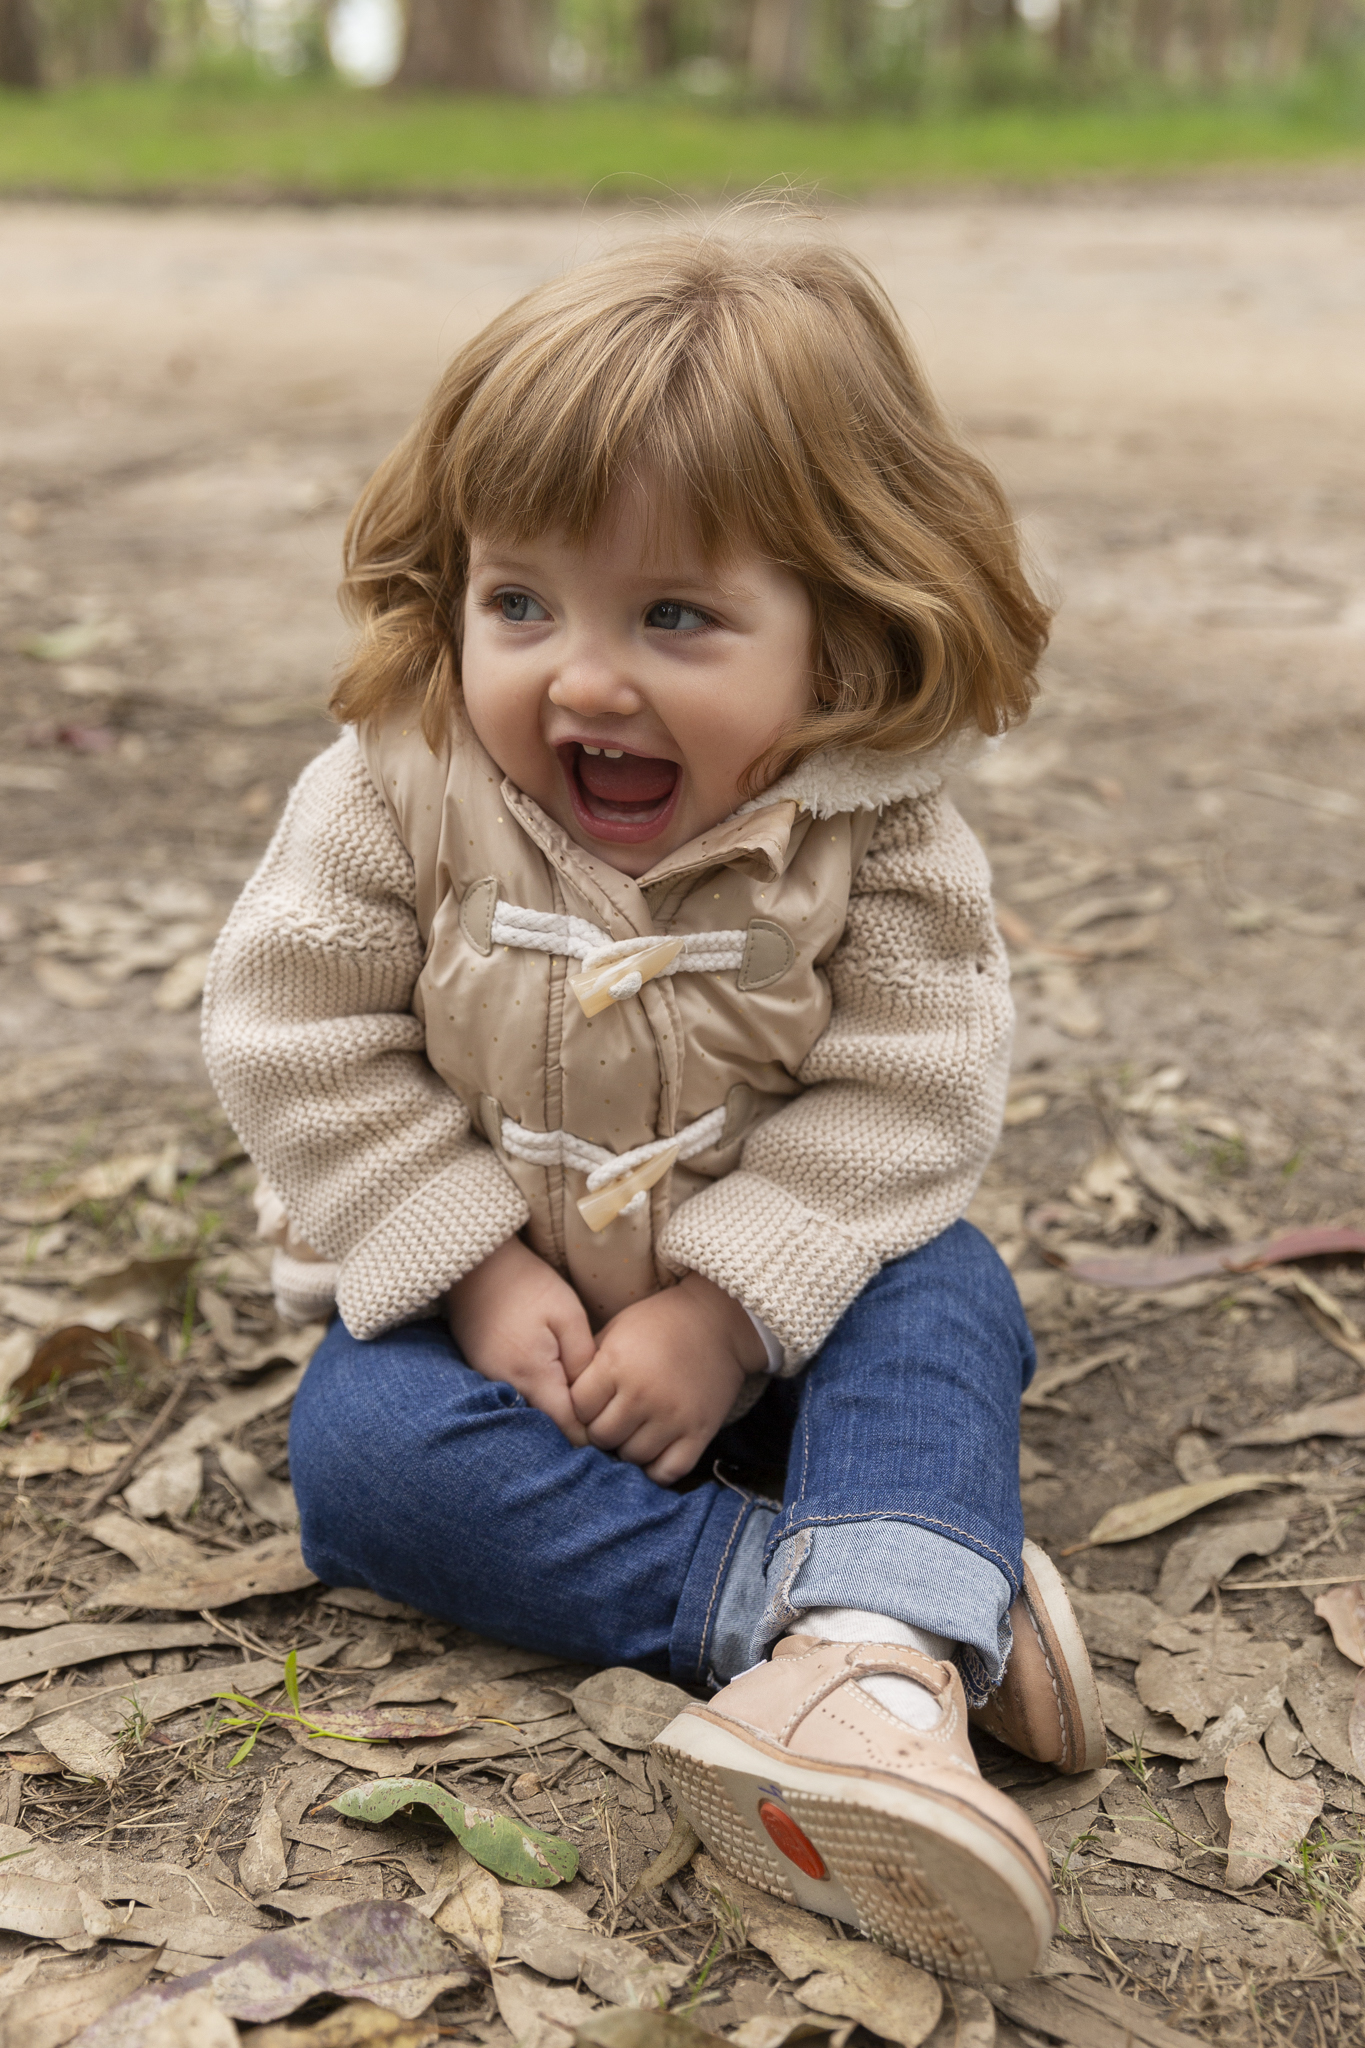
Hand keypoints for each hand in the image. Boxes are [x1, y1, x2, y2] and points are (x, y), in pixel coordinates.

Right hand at [445, 1237, 593, 1447]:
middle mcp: (506, 1389)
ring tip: (580, 1405)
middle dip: (574, 1430)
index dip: (593, 1436)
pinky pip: (515, 1401)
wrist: (476, 1266)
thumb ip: (584, 1360)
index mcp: (532, 1376)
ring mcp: (490, 1384)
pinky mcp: (483, 1375)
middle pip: (547, 1429)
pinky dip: (535, 1401)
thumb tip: (595, 1399)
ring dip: (553, 1416)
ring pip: (530, 1417)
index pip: (567, 1429)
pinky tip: (553, 1387)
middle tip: (603, 1420)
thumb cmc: (528, 1285)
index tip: (614, 1431)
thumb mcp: (568, 1315)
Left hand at [568, 1272, 765, 1485]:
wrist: (719, 1321)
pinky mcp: (699, 1433)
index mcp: (616, 1364)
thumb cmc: (659, 1323)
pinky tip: (653, 1451)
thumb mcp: (616, 1329)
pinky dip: (656, 1469)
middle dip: (601, 1429)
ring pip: (631, 1457)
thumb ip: (588, 1364)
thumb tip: (562, 1398)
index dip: (581, 1406)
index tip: (592, 1400)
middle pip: (601, 1437)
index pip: (578, 1409)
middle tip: (611, 1418)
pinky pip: (668, 1472)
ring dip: (627, 1448)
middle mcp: (642, 1394)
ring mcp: (672, 1417)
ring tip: (633, 1430)